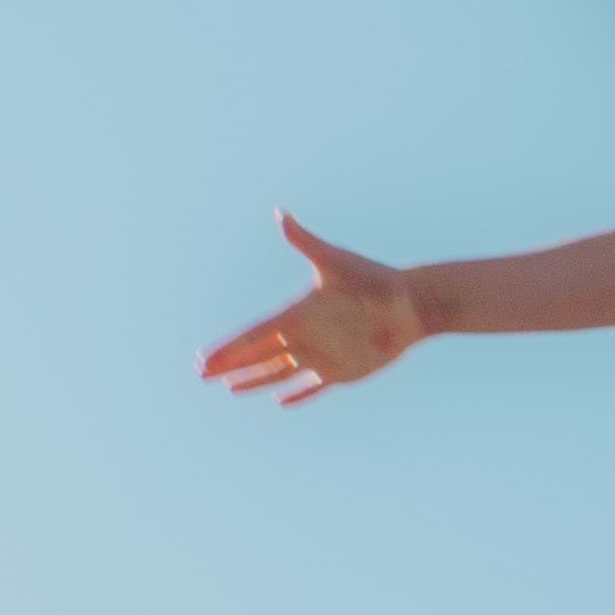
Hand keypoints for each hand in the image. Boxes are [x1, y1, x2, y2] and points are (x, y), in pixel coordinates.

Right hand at [199, 215, 426, 406]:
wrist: (413, 303)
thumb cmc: (375, 280)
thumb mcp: (336, 262)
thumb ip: (306, 242)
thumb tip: (281, 214)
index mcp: (297, 313)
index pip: (253, 334)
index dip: (229, 348)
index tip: (203, 359)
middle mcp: (304, 335)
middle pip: (258, 355)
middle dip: (231, 364)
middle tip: (201, 372)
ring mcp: (323, 354)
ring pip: (280, 372)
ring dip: (255, 380)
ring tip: (229, 388)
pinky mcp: (344, 371)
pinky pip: (314, 387)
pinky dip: (299, 394)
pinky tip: (281, 400)